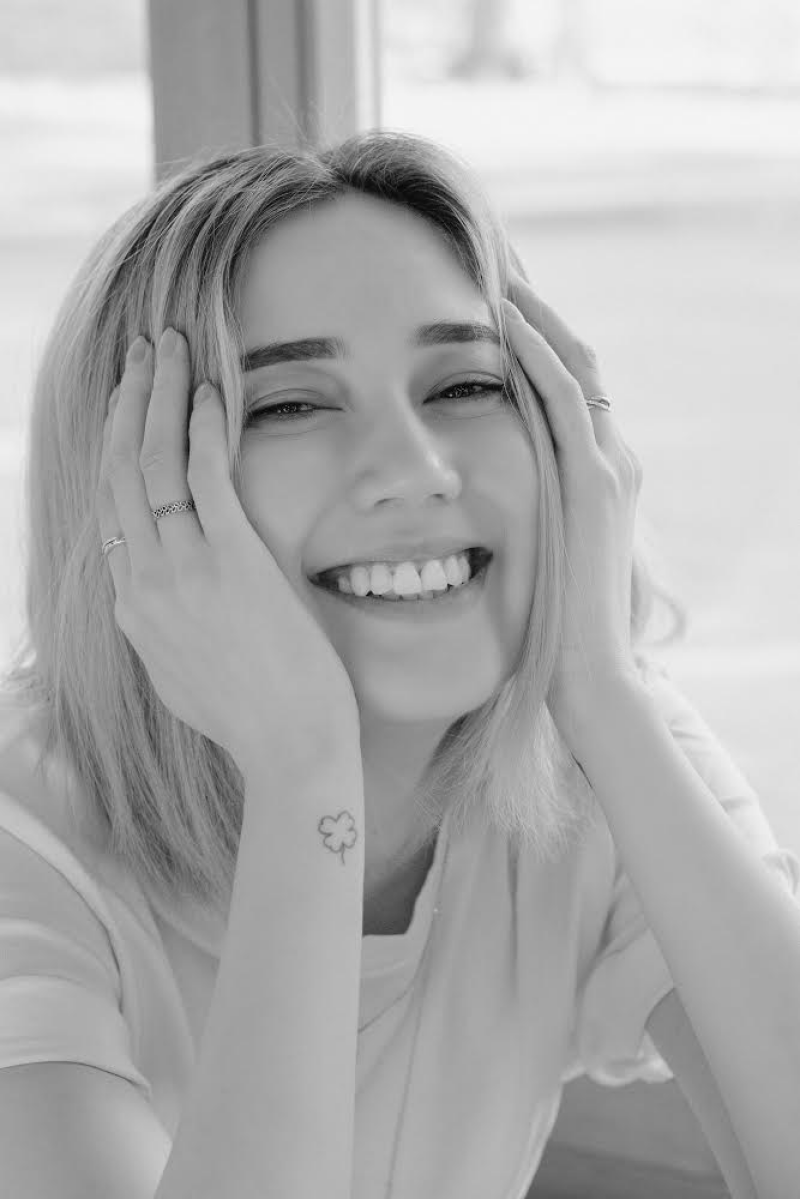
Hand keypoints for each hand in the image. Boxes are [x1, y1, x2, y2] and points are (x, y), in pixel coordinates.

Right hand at [96, 329, 359, 775]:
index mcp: (131, 608)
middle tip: (140, 354)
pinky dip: (201, 429)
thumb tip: (151, 605)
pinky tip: (207, 390)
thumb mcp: (180, 677)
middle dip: (126, 402)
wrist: (288, 749)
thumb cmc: (251, 718)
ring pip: (150, 463)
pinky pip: (204, 479)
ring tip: (166, 347)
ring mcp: (182, 572)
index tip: (128, 408)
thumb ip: (162, 631)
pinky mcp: (231, 564)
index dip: (116, 448)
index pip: (111, 509)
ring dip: (158, 395)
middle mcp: (142, 582)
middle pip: (118, 472)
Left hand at [501, 272, 642, 750]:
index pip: (566, 389)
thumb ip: (520, 521)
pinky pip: (561, 400)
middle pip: (575, 363)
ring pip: (573, 368)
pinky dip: (535, 355)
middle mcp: (611, 461)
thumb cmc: (551, 627)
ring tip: (497, 272)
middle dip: (535, 314)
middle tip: (494, 266)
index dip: (533, 343)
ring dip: (534, 318)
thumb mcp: (535, 558)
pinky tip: (503, 321)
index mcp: (597, 476)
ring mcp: (608, 469)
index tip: (490, 306)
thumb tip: (472, 508)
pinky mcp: (594, 483)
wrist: (589, 674)